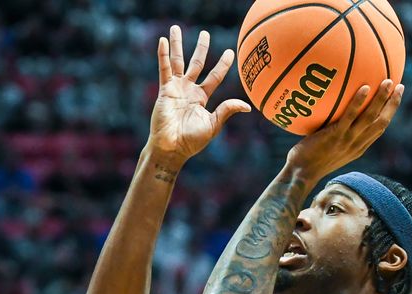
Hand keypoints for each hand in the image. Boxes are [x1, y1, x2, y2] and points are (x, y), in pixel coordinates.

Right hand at [148, 26, 250, 165]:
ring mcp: (176, 88)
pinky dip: (163, 55)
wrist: (171, 148)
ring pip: (178, 61)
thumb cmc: (191, 141)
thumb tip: (248, 106)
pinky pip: (164, 69)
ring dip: (177, 45)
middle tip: (205, 34)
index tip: (230, 52)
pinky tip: (163, 41)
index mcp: (202, 98)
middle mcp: (189, 90)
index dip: (222, 64)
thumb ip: (227, 111)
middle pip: (197, 63)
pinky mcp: (165, 90)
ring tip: (176, 28)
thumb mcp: (213, 125)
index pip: (215, 76)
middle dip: (201, 48)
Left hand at [286, 80, 404, 182]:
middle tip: (399, 86)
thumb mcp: (328, 148)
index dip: (390, 113)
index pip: (379, 129)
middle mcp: (357, 144)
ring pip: (370, 118)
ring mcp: (347, 140)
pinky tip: (365, 87)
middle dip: (393, 105)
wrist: (301, 174)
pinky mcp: (335, 137)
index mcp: (358, 147)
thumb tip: (333, 113)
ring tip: (387, 82)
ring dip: (381, 100)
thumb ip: (336, 133)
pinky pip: (349, 117)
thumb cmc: (309, 160)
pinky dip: (359, 102)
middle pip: (381, 123)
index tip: (396, 97)